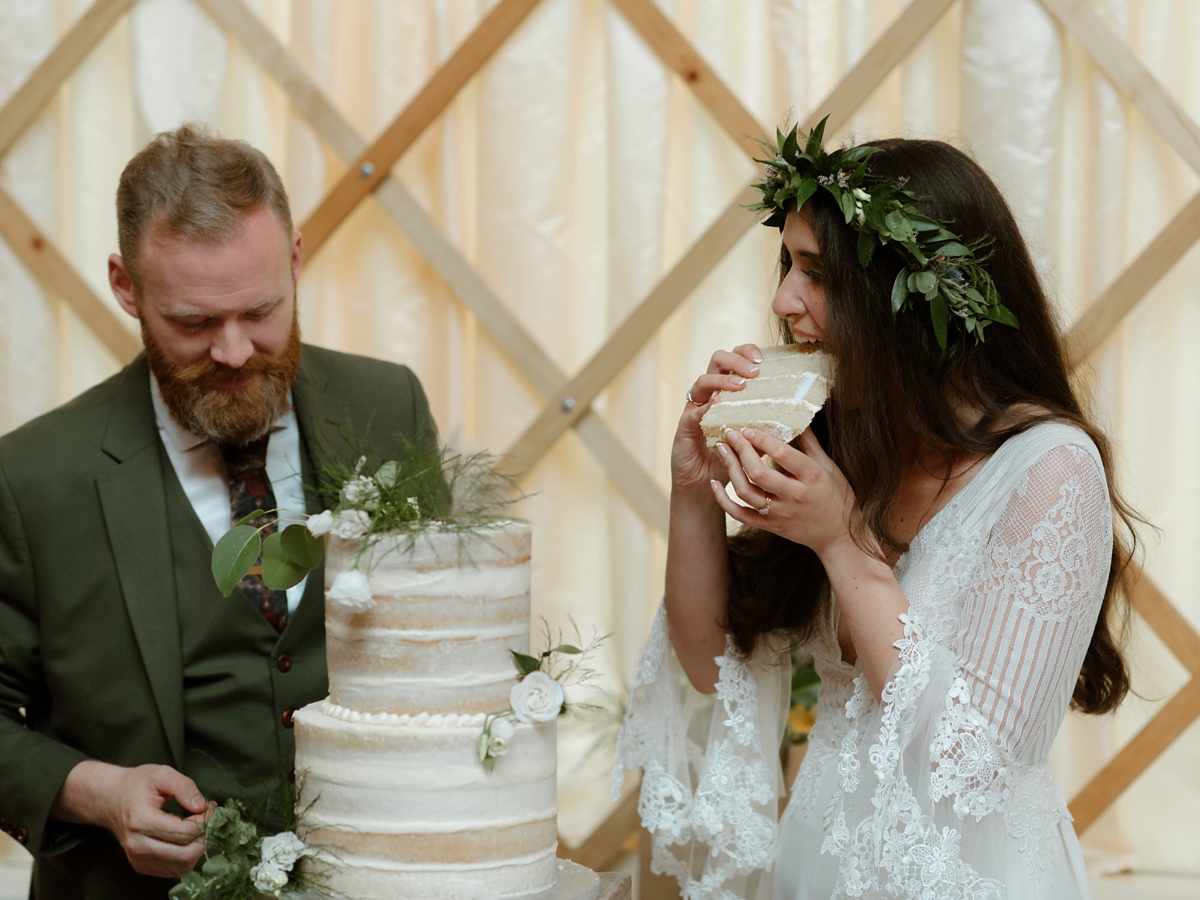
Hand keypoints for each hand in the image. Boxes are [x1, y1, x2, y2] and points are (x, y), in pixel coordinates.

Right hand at [52, 761, 212, 877]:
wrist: (112, 799)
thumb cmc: (138, 784)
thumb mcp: (162, 774)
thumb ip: (184, 787)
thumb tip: (201, 805)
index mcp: (141, 821)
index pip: (184, 832)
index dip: (205, 820)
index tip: (210, 806)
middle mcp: (137, 845)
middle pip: (185, 854)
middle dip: (205, 837)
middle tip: (210, 819)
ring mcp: (138, 859)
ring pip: (182, 865)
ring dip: (199, 848)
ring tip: (200, 827)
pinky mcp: (141, 866)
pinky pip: (174, 869)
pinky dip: (188, 855)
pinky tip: (188, 838)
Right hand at [671, 344, 762, 489]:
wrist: (705, 482)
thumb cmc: (732, 457)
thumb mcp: (755, 435)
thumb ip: (767, 421)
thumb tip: (796, 410)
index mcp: (727, 390)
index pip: (735, 359)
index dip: (746, 352)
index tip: (762, 358)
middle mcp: (710, 393)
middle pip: (717, 360)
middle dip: (736, 361)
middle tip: (753, 371)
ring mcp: (696, 407)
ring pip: (703, 381)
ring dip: (722, 381)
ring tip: (739, 386)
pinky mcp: (686, 425)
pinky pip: (694, 410)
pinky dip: (706, 407)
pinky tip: (718, 407)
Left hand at [709, 425, 859, 557]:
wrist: (840, 536)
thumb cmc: (837, 496)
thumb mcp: (829, 466)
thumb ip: (809, 442)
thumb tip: (795, 416)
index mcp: (812, 476)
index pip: (782, 454)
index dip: (761, 438)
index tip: (747, 427)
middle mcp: (795, 496)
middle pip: (758, 472)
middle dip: (740, 450)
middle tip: (729, 433)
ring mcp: (781, 514)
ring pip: (746, 492)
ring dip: (729, 469)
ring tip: (722, 450)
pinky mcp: (771, 526)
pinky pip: (740, 515)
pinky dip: (724, 501)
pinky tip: (714, 484)